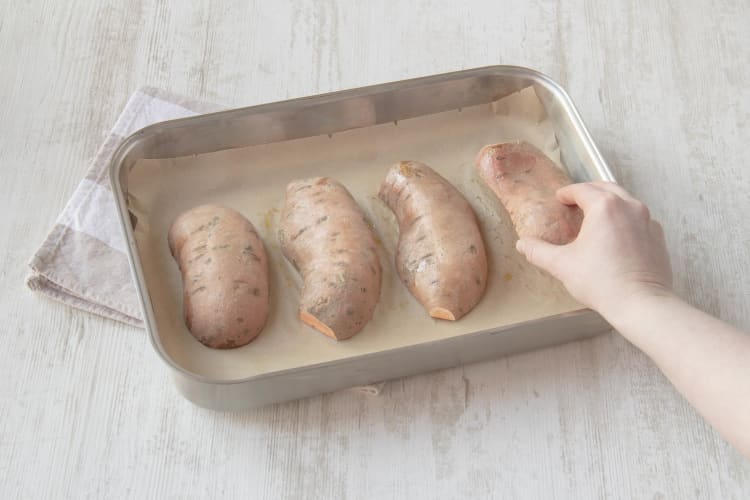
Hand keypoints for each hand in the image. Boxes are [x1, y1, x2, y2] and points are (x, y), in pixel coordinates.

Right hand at [515, 182, 672, 316]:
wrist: (640, 303)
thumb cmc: (602, 282)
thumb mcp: (562, 265)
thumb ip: (538, 251)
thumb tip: (523, 244)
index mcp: (604, 207)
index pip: (582, 190)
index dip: (567, 192)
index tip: (560, 198)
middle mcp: (629, 206)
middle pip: (606, 188)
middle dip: (589, 191)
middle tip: (576, 200)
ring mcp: (647, 220)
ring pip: (625, 200)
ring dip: (608, 202)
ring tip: (595, 215)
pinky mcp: (657, 235)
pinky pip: (639, 217)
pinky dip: (625, 217)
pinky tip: (616, 233)